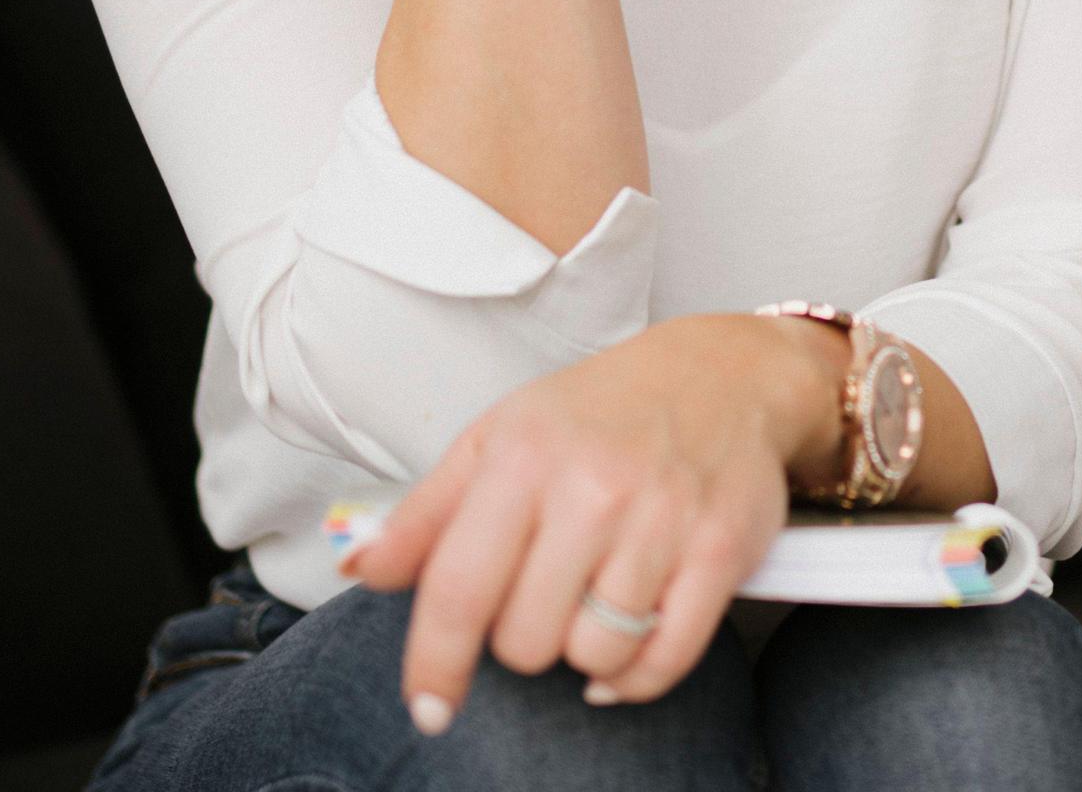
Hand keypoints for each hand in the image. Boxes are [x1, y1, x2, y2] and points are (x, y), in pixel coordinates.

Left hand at [337, 312, 845, 720]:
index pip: (457, 589)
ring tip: (591, 602)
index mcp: (523, 458)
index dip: (434, 663)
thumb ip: (426, 513)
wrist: (721, 375)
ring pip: (595, 654)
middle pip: (525, 639)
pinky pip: (666, 658)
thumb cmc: (598, 412)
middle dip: (522, 637)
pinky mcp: (721, 549)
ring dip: (584, 650)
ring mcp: (662, 520)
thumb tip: (360, 567)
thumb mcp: (499, 438)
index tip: (428, 705)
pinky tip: (627, 646)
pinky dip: (637, 675)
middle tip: (542, 594)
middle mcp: (593, 487)